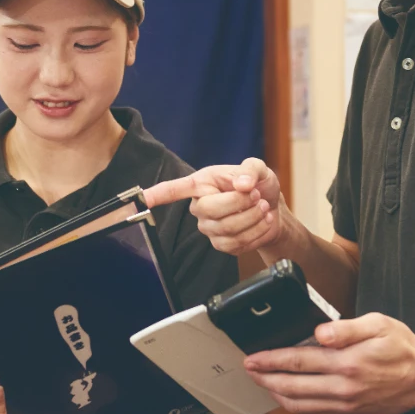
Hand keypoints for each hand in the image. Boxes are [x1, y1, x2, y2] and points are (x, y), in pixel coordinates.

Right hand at [144, 157, 296, 255]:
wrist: (273, 208)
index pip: (172, 190)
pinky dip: (256, 231)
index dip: (155, 195)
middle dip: (240, 202)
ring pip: (226, 228)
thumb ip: (250, 170)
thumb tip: (243, 183)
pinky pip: (236, 243)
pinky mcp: (222, 245)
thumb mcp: (258, 169)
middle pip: (210, 210)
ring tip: (263, 206)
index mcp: (201, 184)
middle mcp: (199, 207)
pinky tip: (263, 221)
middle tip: (257, 195)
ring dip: (252, 217)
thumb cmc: (258, 185)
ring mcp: (209, 228)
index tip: (140, 198)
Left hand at [244, 313, 414, 413]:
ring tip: (263, 383)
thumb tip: (318, 333)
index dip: (270, 360)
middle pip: (292, 387)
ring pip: (300, 406)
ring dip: (277, 395)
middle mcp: (344, 388)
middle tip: (249, 370)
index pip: (298, 362)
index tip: (252, 358)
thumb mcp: (378, 324)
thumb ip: (346, 328)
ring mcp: (346, 405)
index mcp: (348, 363)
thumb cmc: (402, 346)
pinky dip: (295, 408)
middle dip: (265, 379)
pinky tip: (288, 396)